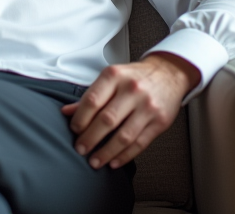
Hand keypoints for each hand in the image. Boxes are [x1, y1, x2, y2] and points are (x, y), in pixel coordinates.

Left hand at [60, 53, 199, 169]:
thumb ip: (90, 96)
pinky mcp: (160, 121)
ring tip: (95, 160)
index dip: (80, 119)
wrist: (168, 73)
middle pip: (106, 120)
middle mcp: (132, 89)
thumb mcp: (111, 78)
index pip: (92, 100)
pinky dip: (125, 156)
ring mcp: (147, 106)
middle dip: (90, 138)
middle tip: (81, 149)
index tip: (74, 130)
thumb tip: (66, 112)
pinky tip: (114, 162)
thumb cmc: (135, 77)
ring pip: (123, 135)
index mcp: (115, 76)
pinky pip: (140, 143)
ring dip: (106, 152)